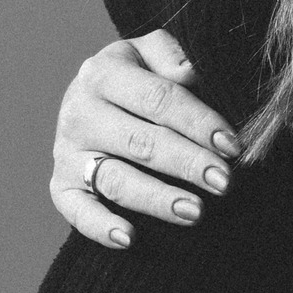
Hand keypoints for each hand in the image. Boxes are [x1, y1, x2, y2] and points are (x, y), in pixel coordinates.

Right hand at [50, 31, 242, 248]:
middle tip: (225, 182)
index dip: (198, 122)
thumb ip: (171, 56)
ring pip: (115, 179)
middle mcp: (79, 111)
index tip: (232, 145)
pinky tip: (130, 239)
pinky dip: (100, 227)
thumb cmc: (137, 79)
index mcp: (103, 73)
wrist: (91, 100)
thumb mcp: (150, 53)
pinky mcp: (61, 185)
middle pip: (140, 142)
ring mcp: (67, 151)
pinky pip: (77, 211)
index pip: (158, 99)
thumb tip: (190, 72)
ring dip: (156, 198)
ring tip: (195, 212)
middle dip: (187, 163)